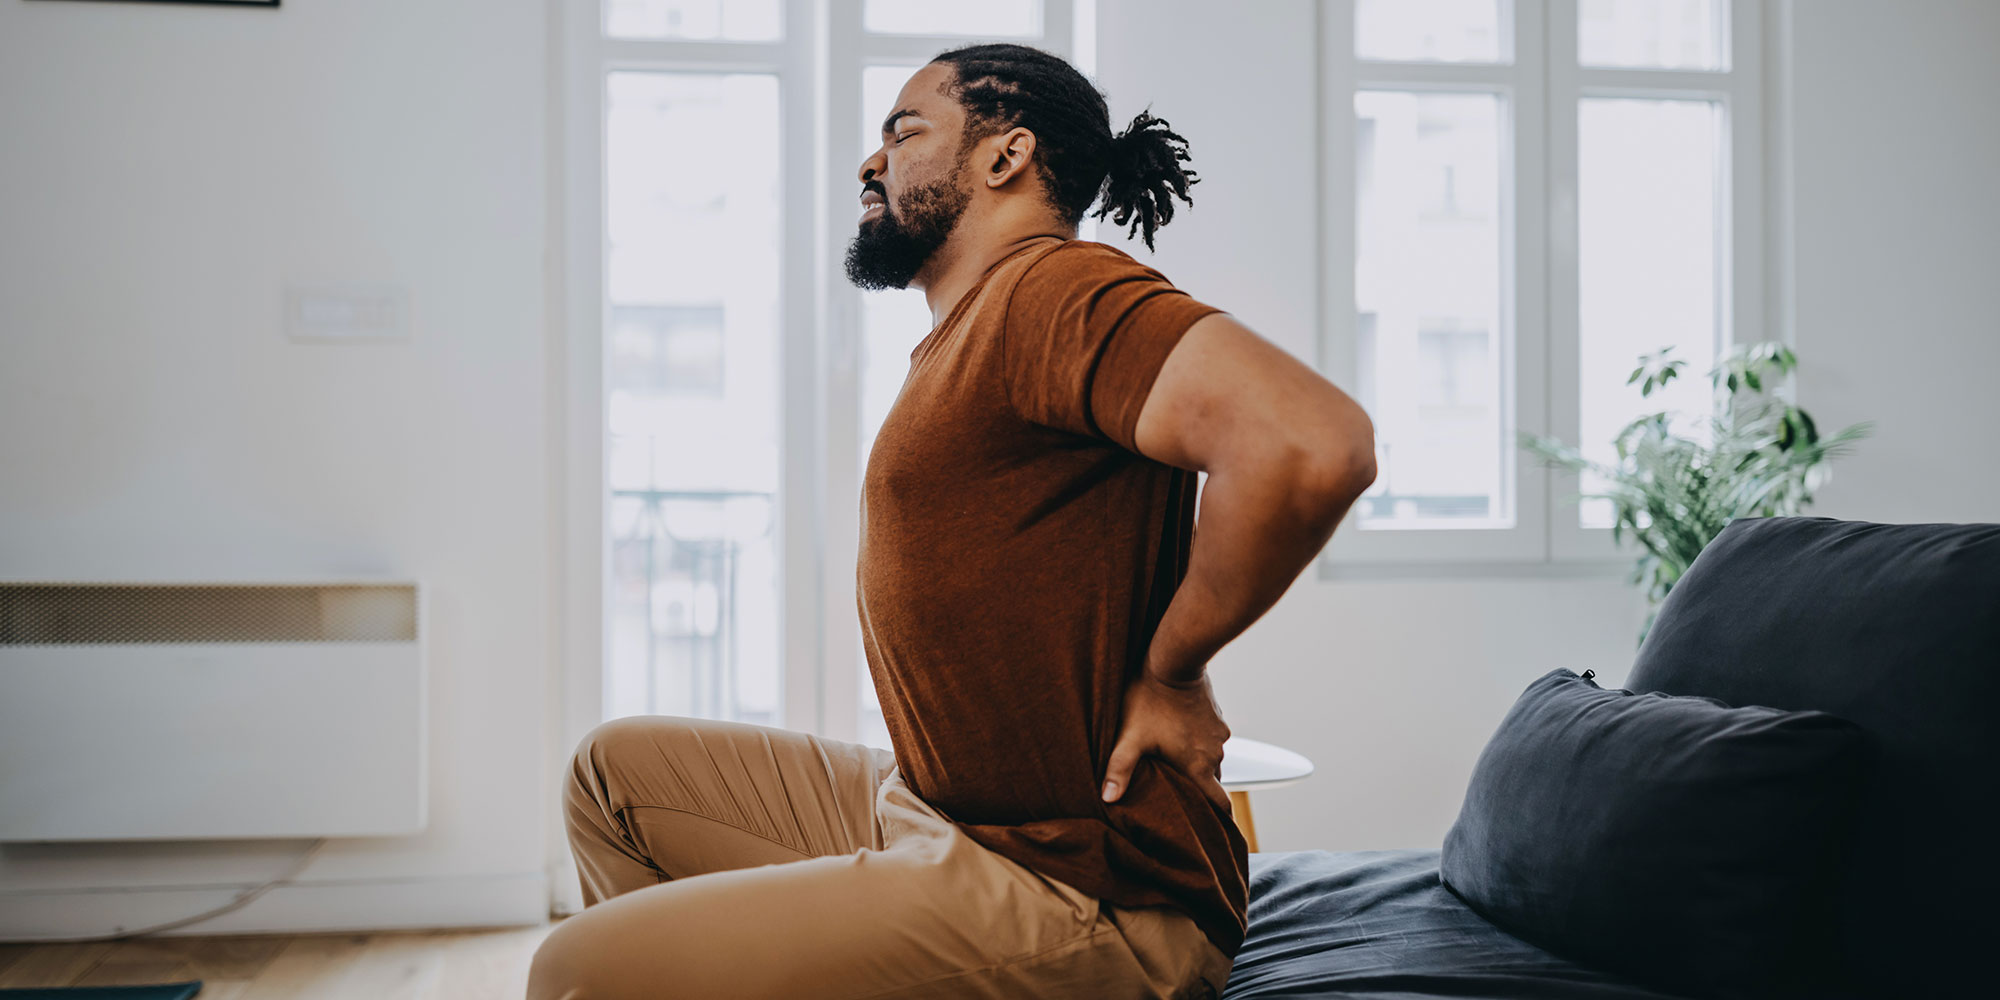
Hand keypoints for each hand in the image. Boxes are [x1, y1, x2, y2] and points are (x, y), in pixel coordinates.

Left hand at [1102, 665, 1231, 814]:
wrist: (1174, 661)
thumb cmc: (1149, 699)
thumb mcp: (1130, 735)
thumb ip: (1119, 768)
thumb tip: (1107, 798)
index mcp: (1198, 766)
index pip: (1220, 805)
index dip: (1218, 819)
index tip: (1213, 829)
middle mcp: (1214, 753)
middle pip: (1212, 784)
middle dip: (1200, 792)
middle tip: (1180, 796)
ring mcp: (1219, 734)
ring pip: (1211, 760)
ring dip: (1197, 765)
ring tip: (1174, 763)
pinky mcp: (1217, 717)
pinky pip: (1211, 740)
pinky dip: (1198, 744)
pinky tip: (1179, 736)